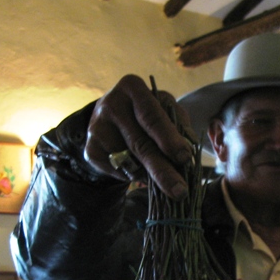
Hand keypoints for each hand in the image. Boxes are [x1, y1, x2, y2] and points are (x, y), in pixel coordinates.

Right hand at [84, 75, 195, 198]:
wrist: (110, 121)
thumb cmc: (147, 114)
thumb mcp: (165, 109)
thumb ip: (179, 125)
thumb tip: (188, 149)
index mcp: (132, 88)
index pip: (152, 117)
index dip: (169, 139)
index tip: (185, 158)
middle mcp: (111, 104)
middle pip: (141, 144)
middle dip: (163, 170)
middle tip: (180, 191)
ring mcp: (97, 128)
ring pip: (130, 162)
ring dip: (152, 176)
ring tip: (167, 181)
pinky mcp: (91, 150)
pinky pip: (118, 171)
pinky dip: (135, 177)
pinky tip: (142, 171)